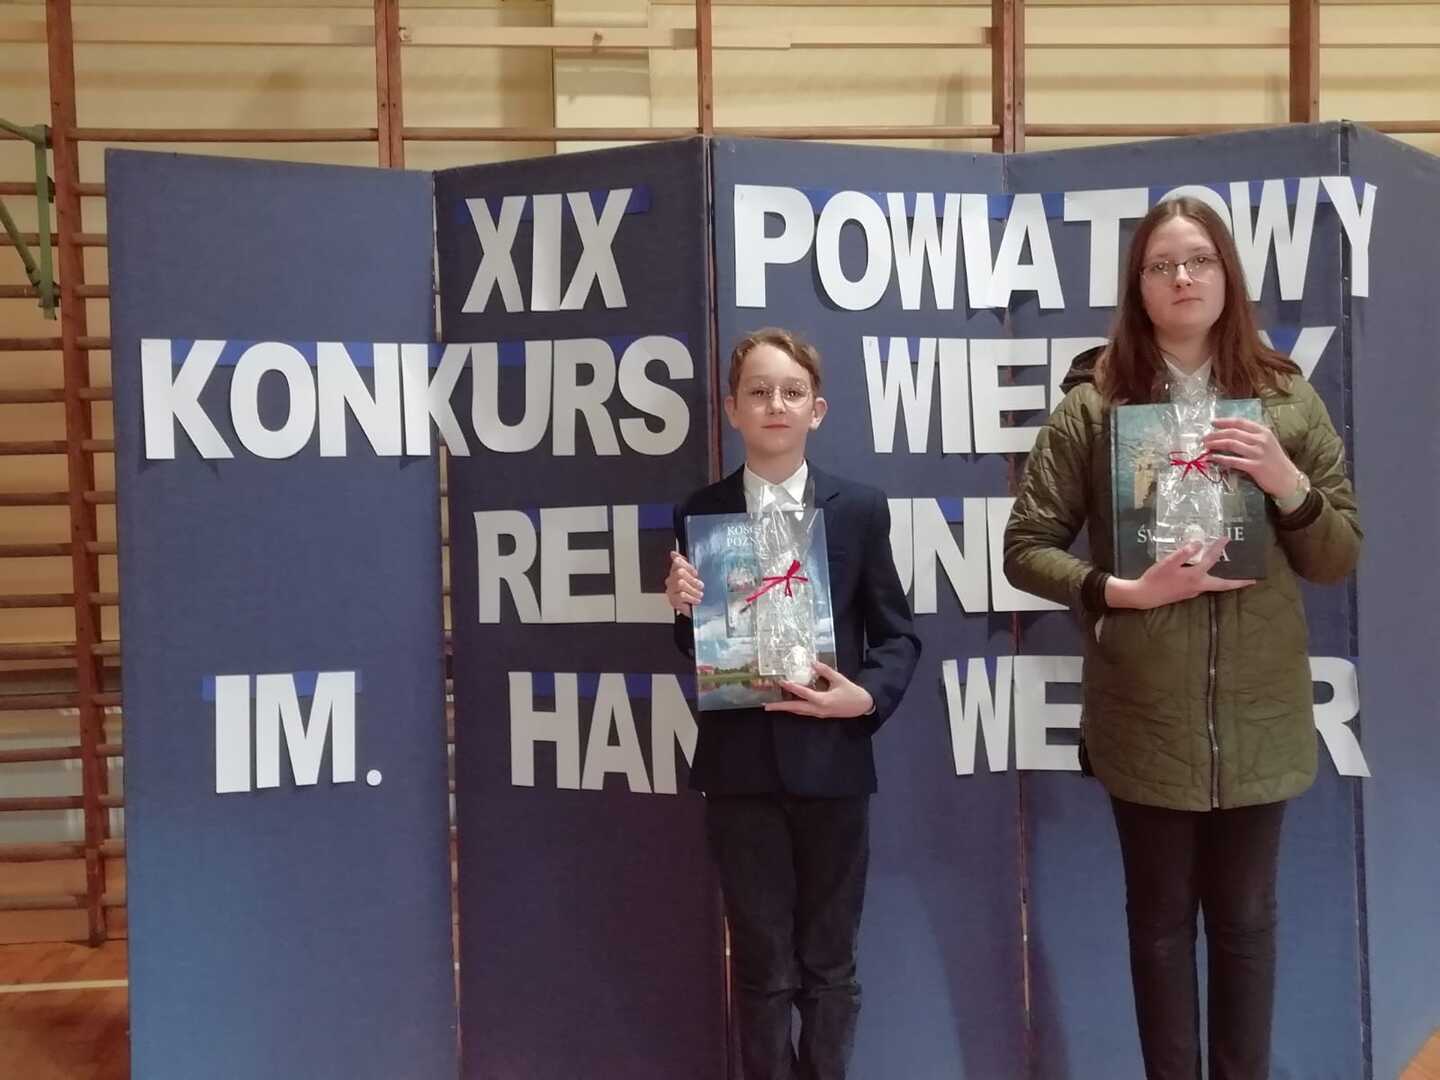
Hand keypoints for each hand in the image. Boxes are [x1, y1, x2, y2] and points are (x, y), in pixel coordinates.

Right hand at [665, 551, 702, 613]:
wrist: (696, 607)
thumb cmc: (695, 590)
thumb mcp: (694, 574)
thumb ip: (685, 562)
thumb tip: (673, 553)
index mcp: (676, 571)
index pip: (677, 562)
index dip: (688, 567)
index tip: (696, 573)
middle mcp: (671, 580)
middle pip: (679, 573)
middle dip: (692, 579)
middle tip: (700, 585)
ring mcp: (671, 590)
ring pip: (680, 583)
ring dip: (693, 589)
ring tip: (699, 594)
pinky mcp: (673, 600)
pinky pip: (682, 595)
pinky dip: (692, 597)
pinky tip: (696, 600)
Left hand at [764, 660, 874, 718]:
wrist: (862, 706)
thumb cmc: (851, 692)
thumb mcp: (839, 679)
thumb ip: (825, 671)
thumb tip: (812, 663)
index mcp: (823, 700)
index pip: (803, 693)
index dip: (791, 687)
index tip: (781, 681)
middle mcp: (818, 709)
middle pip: (796, 708)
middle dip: (780, 707)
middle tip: (766, 706)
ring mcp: (818, 713)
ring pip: (799, 711)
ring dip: (786, 708)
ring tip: (773, 705)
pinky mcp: (820, 714)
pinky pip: (804, 711)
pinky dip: (795, 707)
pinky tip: (789, 703)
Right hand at [1108, 539, 1253, 609]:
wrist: (1144, 596)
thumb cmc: (1155, 579)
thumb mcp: (1168, 563)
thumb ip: (1184, 553)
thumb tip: (1199, 543)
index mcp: (1195, 577)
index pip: (1211, 560)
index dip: (1219, 548)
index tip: (1226, 538)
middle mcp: (1198, 586)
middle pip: (1223, 585)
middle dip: (1238, 583)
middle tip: (1252, 581)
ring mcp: (1193, 591)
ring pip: (1213, 585)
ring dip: (1225, 581)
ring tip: (1233, 573)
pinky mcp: (1187, 593)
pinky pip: (1203, 585)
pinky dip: (1210, 579)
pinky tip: (1206, 574)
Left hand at [1203, 418, 1299, 498]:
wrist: (1288, 479)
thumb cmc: (1275, 461)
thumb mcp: (1267, 443)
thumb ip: (1252, 437)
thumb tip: (1230, 434)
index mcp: (1263, 431)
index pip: (1240, 422)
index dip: (1224, 421)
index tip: (1212, 423)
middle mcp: (1261, 440)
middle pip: (1233, 433)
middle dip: (1215, 434)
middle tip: (1204, 438)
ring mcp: (1258, 453)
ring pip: (1231, 444)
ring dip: (1215, 444)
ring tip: (1205, 446)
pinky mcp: (1255, 466)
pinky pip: (1233, 461)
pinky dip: (1220, 459)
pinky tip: (1212, 458)